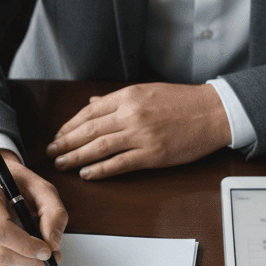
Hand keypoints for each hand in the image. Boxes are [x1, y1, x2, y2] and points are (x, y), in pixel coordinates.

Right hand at [0, 151, 68, 265]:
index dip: (26, 245)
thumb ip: (54, 212)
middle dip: (29, 260)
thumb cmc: (15, 183)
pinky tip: (26, 252)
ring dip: (25, 265)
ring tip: (41, 254)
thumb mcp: (42, 188)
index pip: (0, 230)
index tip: (47, 251)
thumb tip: (53, 243)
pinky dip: (15, 264)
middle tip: (51, 256)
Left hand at [46, 82, 231, 179]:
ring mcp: (141, 135)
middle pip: (89, 130)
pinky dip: (100, 170)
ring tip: (62, 164)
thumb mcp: (147, 92)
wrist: (213, 112)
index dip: (70, 126)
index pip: (89, 112)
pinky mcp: (152, 154)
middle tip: (52, 152)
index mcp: (128, 97)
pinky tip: (87, 174)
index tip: (59, 135)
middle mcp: (131, 114)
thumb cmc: (183, 102)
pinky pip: (120, 164)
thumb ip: (117, 100)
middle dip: (66, 143)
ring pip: (99, 148)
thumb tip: (93, 103)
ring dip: (77, 157)